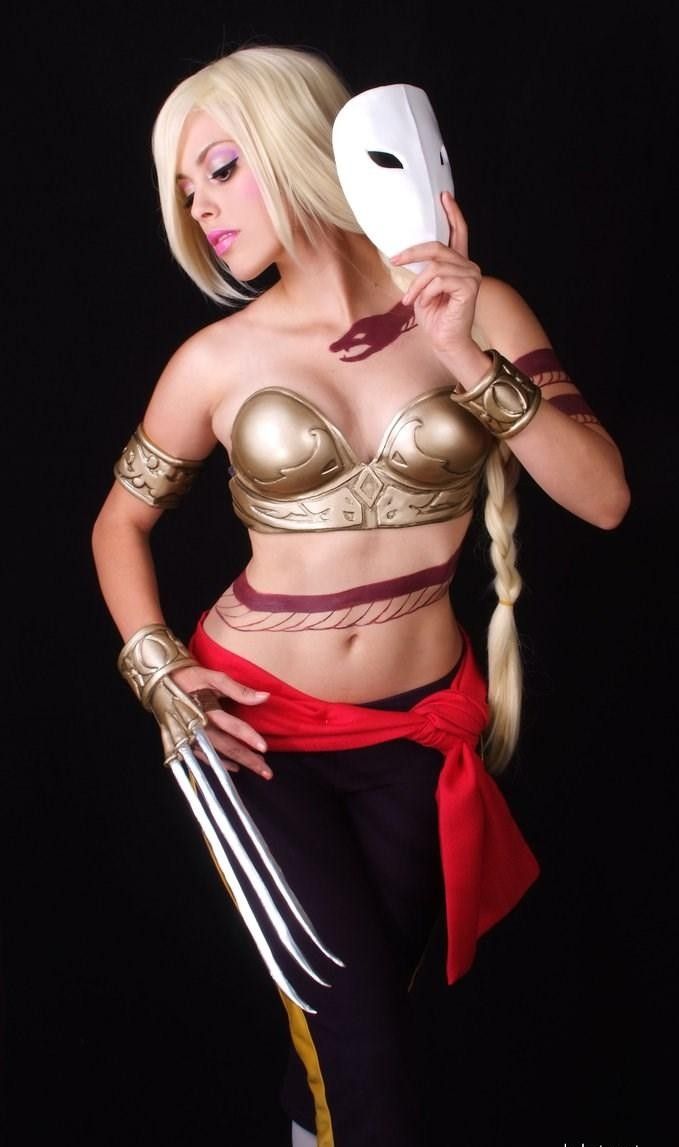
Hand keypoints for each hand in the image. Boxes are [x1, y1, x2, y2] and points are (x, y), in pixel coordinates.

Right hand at [172, 664, 272, 778]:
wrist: (162, 682)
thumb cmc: (190, 677)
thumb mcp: (214, 678)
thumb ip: (239, 690)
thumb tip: (264, 696)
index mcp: (207, 711)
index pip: (232, 727)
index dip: (249, 737)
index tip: (264, 748)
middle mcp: (199, 727)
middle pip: (227, 746)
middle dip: (248, 760)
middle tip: (266, 772)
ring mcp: (191, 737)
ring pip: (218, 754)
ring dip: (238, 763)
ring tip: (257, 769)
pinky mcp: (185, 741)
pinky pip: (203, 757)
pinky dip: (219, 763)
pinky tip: (234, 767)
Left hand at [391, 192, 480, 357]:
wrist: (445, 341)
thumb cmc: (435, 318)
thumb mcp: (423, 289)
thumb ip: (423, 270)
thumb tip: (405, 254)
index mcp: (459, 264)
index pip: (459, 232)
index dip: (452, 213)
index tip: (443, 196)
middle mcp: (468, 266)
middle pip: (438, 247)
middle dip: (412, 253)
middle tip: (395, 260)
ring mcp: (471, 275)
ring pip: (435, 267)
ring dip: (417, 285)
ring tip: (411, 301)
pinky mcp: (469, 287)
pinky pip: (439, 280)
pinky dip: (426, 292)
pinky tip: (424, 304)